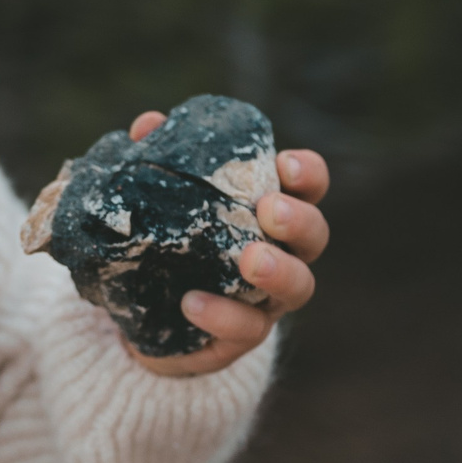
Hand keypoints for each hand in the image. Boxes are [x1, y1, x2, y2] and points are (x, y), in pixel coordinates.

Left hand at [118, 108, 329, 378]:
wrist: (146, 317)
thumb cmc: (168, 242)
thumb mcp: (159, 200)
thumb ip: (157, 161)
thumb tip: (149, 124)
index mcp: (268, 212)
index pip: (307, 187)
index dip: (307, 173)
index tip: (285, 163)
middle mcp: (281, 254)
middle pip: (315, 236)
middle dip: (299, 220)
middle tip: (269, 210)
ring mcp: (267, 299)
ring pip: (299, 287)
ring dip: (279, 272)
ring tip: (250, 259)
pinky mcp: (240, 337)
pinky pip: (247, 330)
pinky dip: (224, 315)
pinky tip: (192, 303)